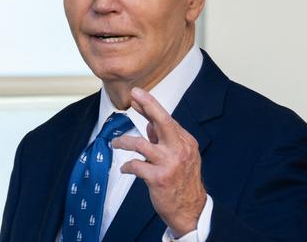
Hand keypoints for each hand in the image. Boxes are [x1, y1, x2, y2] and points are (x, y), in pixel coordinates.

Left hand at [111, 87, 206, 236]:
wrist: (191, 211)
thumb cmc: (183, 183)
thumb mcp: (180, 157)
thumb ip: (165, 139)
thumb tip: (149, 122)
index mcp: (186, 143)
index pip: (166, 120)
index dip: (150, 107)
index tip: (137, 96)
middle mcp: (179, 150)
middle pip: (163, 121)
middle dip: (148, 105)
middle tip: (134, 95)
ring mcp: (169, 164)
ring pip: (141, 144)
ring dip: (124, 142)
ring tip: (115, 143)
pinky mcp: (158, 178)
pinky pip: (136, 165)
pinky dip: (127, 166)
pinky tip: (124, 168)